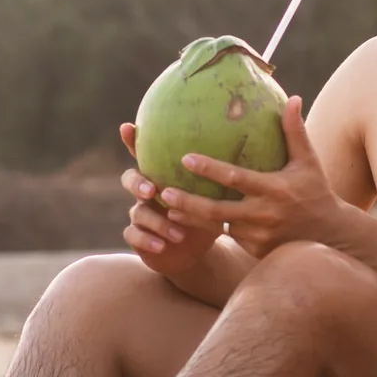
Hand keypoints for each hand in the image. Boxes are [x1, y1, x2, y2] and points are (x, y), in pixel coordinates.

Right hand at [118, 123, 221, 275]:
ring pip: (137, 212)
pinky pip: (133, 235)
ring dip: (157, 221)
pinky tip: (162, 246)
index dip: (132, 140)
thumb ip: (225, 174)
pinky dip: (147, 240)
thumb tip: (250, 142)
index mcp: (164, 176)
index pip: (145, 154)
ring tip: (178, 233)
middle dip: (138, 182)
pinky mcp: (138, 236)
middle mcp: (148, 192)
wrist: (197, 248)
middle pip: (130, 179)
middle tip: (152, 190)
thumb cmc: (209, 214)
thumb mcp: (220, 194)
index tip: (126, 127)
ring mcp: (141, 214)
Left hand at [156, 97, 342, 258]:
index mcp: (274, 189)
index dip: (210, 168)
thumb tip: (293, 98)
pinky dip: (208, 230)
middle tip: (163, 191)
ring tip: (165, 209)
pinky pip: (229, 237)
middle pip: (217, 210)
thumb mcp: (308, 162)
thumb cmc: (316, 192)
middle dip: (188, 202)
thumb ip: (295, 132)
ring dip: (191, 219)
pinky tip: (187, 223)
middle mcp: (264, 214)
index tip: (185, 158)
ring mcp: (258, 235)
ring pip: (218, 226)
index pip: (236, 178)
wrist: (331, 237)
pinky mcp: (255, 250)